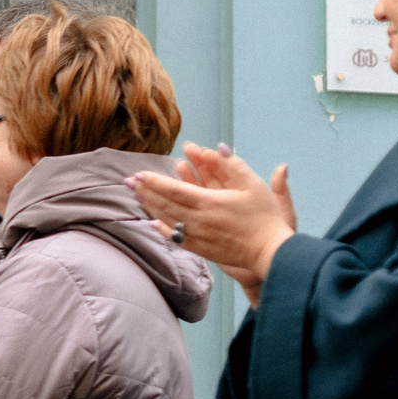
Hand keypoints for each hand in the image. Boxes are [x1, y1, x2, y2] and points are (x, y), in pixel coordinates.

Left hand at [129, 144, 296, 305]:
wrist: (269, 251)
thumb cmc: (265, 217)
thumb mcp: (253, 185)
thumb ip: (233, 166)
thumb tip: (218, 147)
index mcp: (210, 202)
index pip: (175, 190)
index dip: (155, 181)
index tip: (140, 174)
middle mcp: (199, 220)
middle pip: (165, 204)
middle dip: (145, 191)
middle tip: (128, 182)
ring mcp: (197, 236)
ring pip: (167, 220)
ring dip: (150, 207)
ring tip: (135, 196)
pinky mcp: (200, 249)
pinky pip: (175, 238)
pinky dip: (162, 229)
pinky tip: (152, 222)